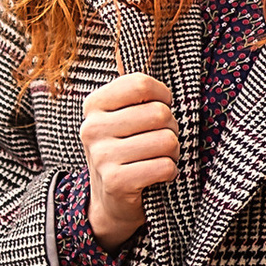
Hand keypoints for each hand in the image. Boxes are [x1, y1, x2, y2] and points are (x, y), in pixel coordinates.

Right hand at [81, 70, 179, 245]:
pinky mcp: (115, 181)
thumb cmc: (126, 150)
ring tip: (159, 158)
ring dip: (173, 152)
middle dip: (172, 129)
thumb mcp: (123, 117)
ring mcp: (101, 155)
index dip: (163, 96)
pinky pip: (165, 167)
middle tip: (162, 141)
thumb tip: (156, 64)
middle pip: (159, 113)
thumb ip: (137, 93)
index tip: (162, 108)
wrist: (110, 201)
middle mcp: (92, 128)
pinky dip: (170, 172)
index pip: (141, 84)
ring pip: (166, 141)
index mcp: (94, 105)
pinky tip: (158, 175)